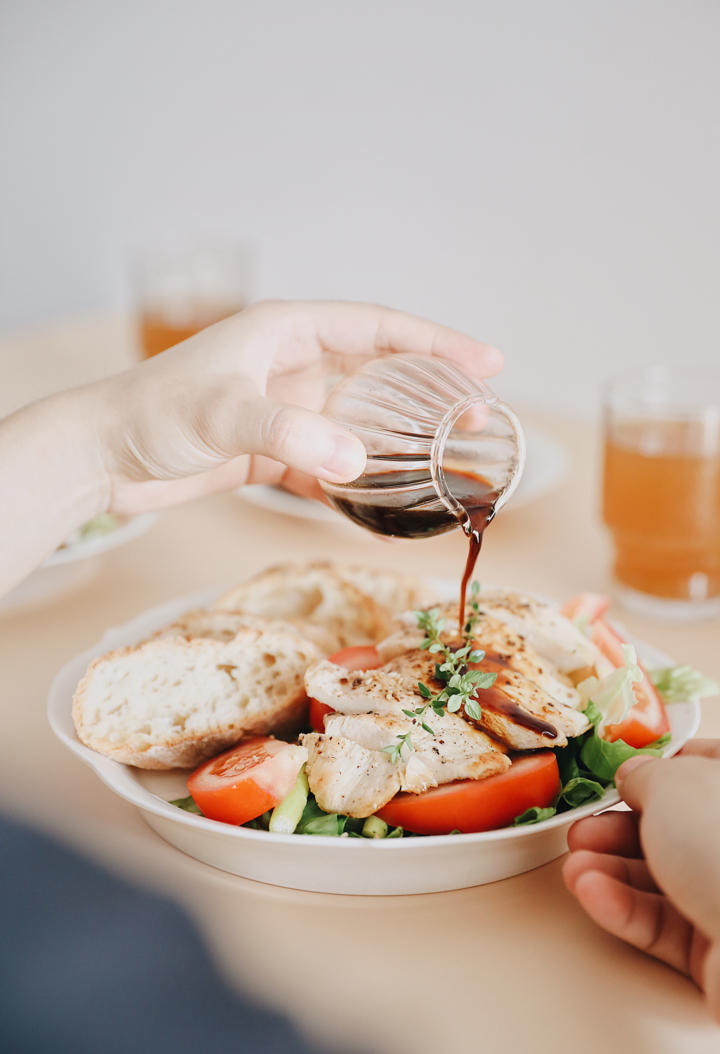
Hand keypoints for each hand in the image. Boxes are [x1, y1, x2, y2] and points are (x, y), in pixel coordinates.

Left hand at [0, 299, 501, 594]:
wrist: (103, 457)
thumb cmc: (152, 414)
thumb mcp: (222, 413)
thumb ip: (290, 431)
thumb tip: (358, 462)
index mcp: (287, 331)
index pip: (378, 326)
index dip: (436, 340)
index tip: (488, 362)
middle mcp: (292, 364)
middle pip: (379, 371)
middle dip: (430, 391)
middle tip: (478, 418)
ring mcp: (284, 407)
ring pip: (359, 419)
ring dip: (398, 440)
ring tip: (444, 460)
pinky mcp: (271, 448)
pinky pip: (329, 460)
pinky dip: (355, 479)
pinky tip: (380, 502)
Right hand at [563, 741, 719, 1020]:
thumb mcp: (673, 785)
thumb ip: (645, 775)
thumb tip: (633, 776)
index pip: (708, 767)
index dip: (664, 765)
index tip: (623, 772)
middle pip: (675, 829)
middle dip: (618, 830)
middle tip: (583, 831)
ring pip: (663, 879)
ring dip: (610, 872)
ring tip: (575, 869)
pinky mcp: (718, 948)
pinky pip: (663, 923)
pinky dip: (623, 908)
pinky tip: (592, 893)